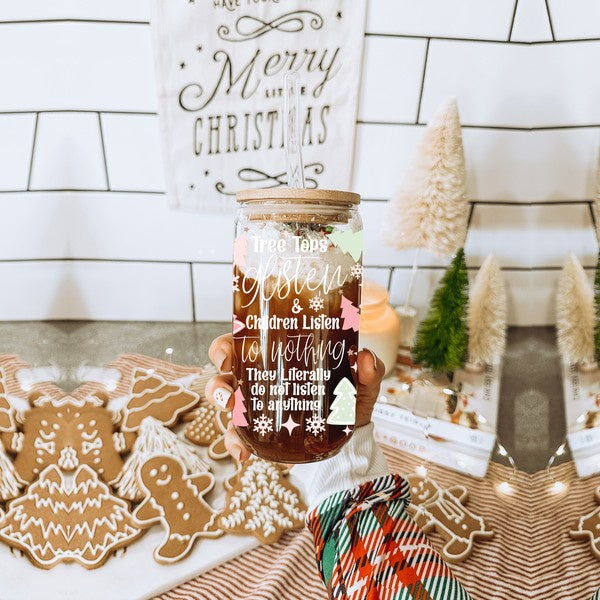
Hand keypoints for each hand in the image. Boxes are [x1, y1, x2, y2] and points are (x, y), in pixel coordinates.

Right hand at [205, 334, 385, 461]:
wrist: (351, 439)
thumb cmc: (349, 399)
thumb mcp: (361, 383)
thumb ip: (368, 370)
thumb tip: (365, 357)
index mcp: (278, 358)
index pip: (244, 343)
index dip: (226, 346)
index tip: (228, 353)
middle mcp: (261, 380)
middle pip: (225, 373)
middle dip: (217, 381)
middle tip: (228, 392)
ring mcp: (257, 408)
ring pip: (226, 404)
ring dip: (221, 410)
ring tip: (232, 414)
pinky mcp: (260, 435)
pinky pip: (237, 438)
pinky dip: (235, 445)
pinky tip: (243, 454)